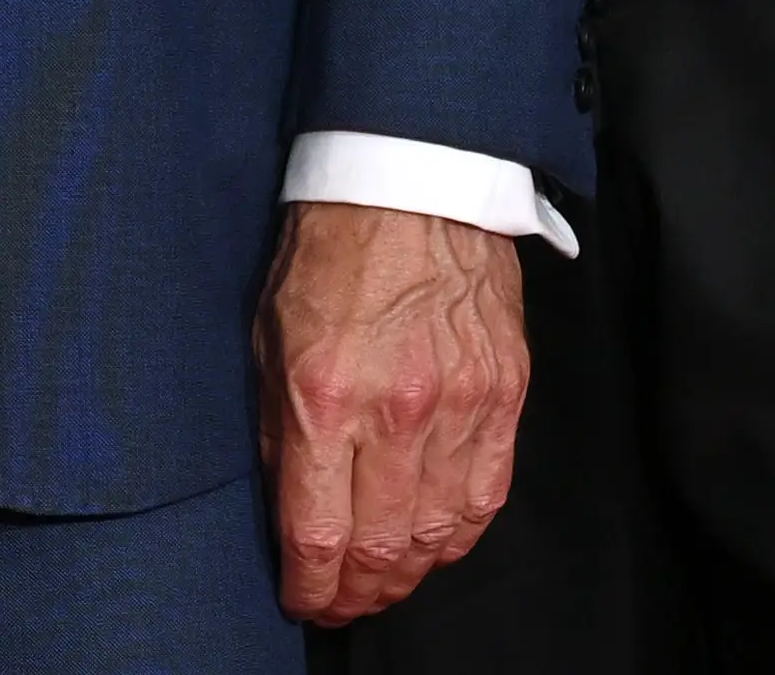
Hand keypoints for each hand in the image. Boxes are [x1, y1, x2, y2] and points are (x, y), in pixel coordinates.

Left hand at [255, 203, 528, 623]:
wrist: (411, 173)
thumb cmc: (332, 244)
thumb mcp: (270, 331)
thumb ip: (276, 426)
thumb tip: (287, 505)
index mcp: (325, 394)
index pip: (317, 534)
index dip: (309, 586)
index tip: (302, 597)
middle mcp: (396, 410)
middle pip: (379, 548)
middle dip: (356, 592)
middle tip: (342, 600)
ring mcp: (460, 404)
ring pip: (436, 534)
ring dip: (406, 572)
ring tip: (385, 580)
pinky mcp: (504, 391)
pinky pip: (486, 495)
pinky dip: (459, 534)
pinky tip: (436, 541)